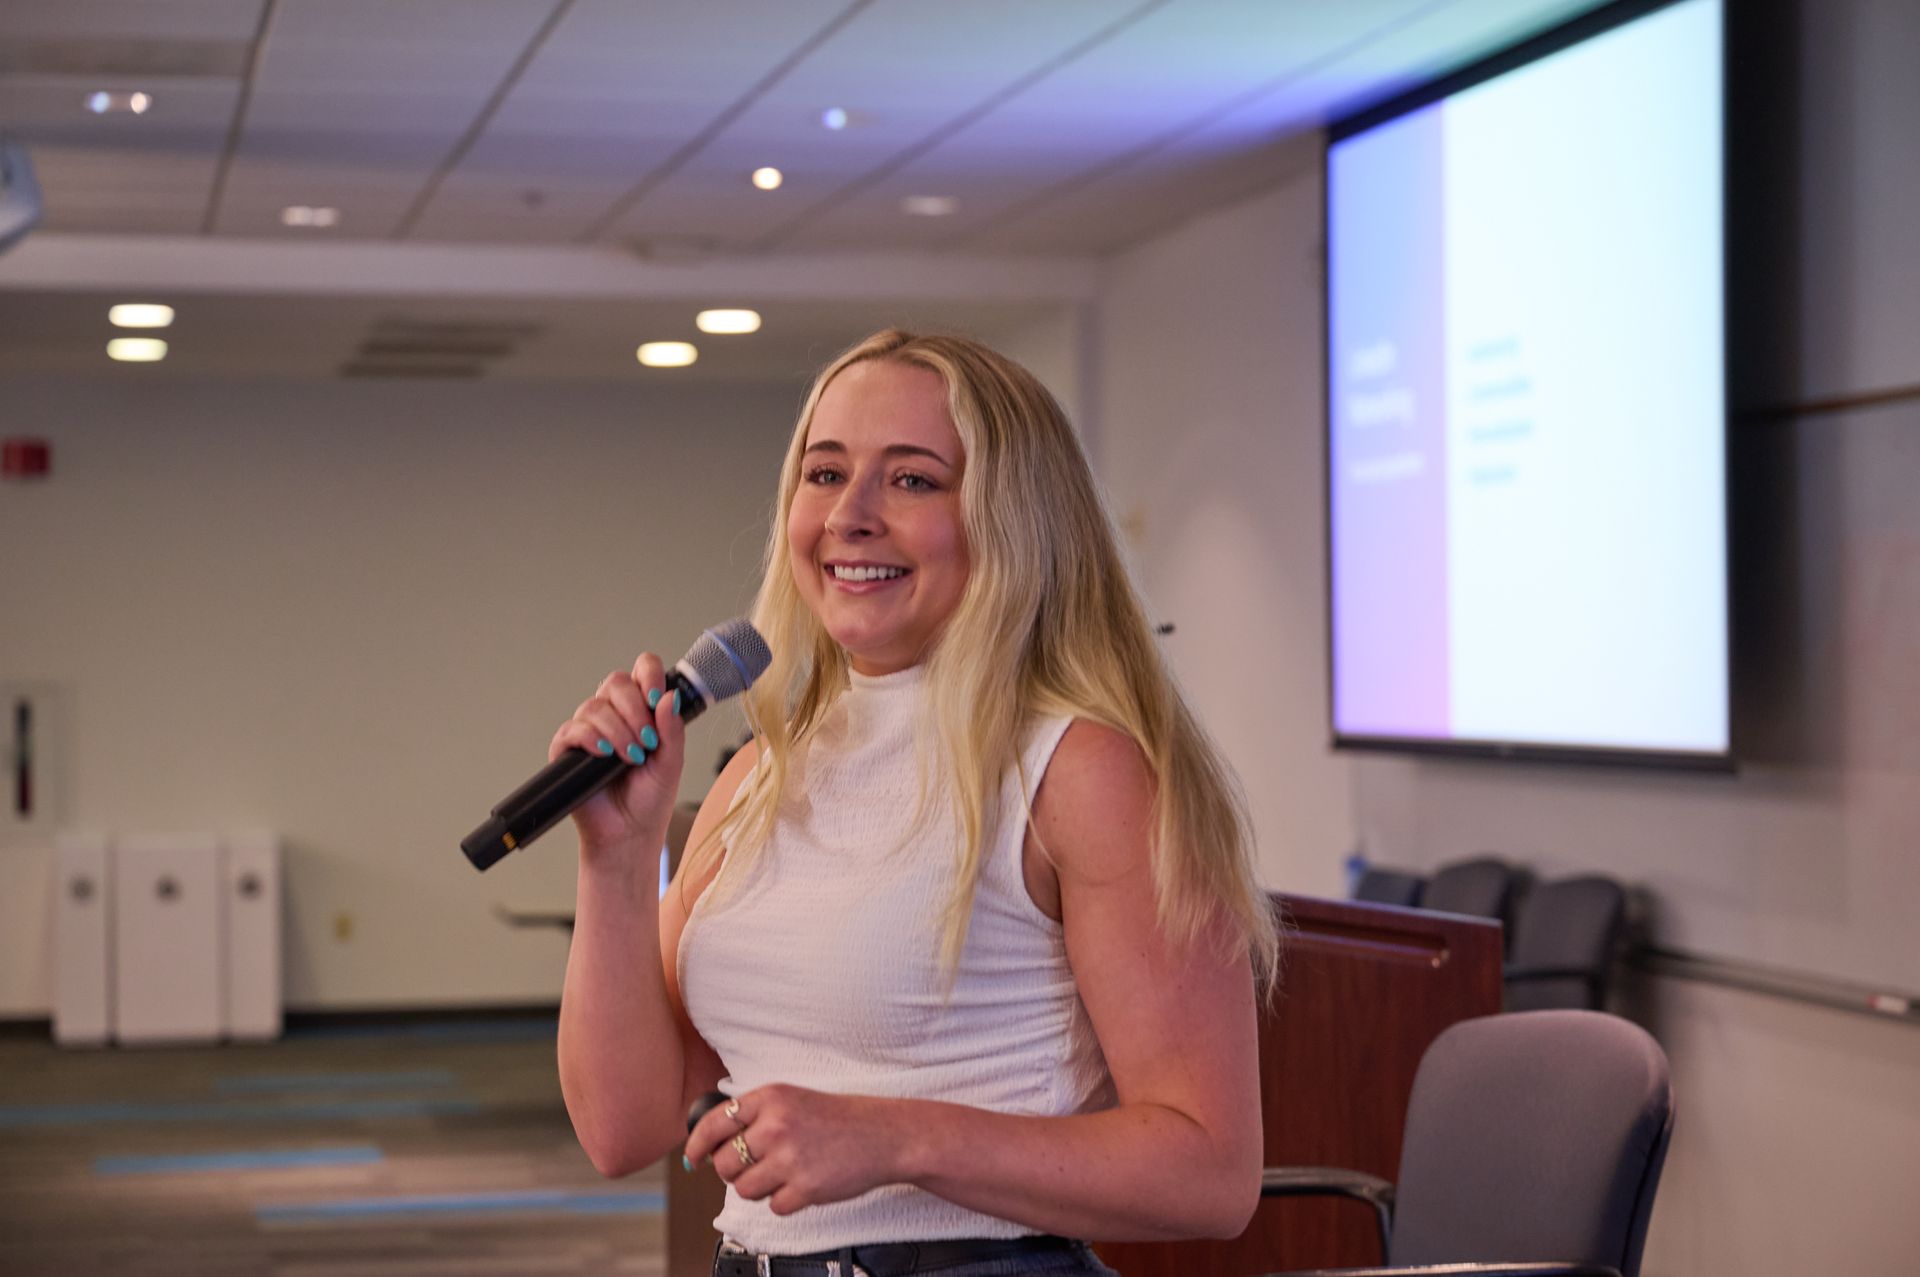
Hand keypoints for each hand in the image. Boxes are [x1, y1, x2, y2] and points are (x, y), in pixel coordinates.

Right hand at [548, 653, 686, 856]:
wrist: (628, 833)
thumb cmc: (650, 799)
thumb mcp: (671, 763)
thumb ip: (672, 731)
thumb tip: (670, 697)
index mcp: (641, 710)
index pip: (642, 671)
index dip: (650, 675)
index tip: (657, 698)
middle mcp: (614, 715)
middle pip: (616, 683)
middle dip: (635, 709)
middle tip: (647, 741)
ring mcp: (589, 731)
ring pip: (595, 707)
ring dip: (618, 730)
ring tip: (631, 758)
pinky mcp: (567, 750)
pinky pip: (572, 729)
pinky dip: (590, 738)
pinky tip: (604, 754)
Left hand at [685, 1085, 904, 1215]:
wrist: (883, 1135)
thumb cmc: (837, 1119)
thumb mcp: (792, 1100)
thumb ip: (754, 1116)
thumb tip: (708, 1147)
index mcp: (771, 1098)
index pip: (715, 1123)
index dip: (697, 1144)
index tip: (692, 1156)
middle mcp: (776, 1125)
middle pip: (724, 1164)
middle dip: (734, 1171)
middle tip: (756, 1166)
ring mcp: (790, 1158)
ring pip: (744, 1189)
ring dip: (759, 1188)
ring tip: (783, 1174)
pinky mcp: (805, 1187)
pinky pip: (773, 1206)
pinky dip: (785, 1201)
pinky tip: (803, 1183)